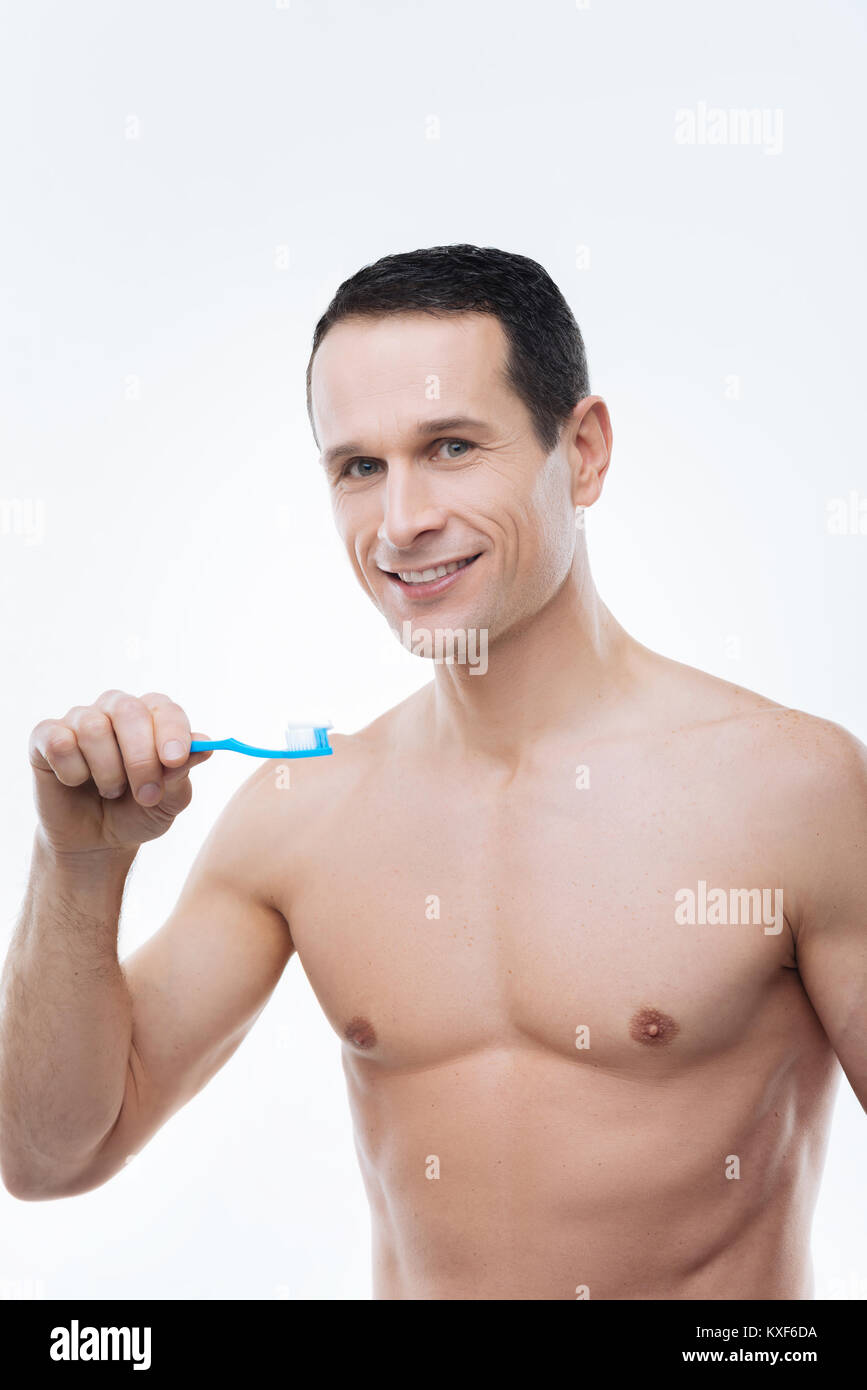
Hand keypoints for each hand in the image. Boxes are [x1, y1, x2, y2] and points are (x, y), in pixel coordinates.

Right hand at [29, 690, 212, 857]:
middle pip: (128, 711)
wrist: (96, 842)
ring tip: (112, 792)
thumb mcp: (169, 802)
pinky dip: (73, 772)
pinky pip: (60, 742)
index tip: (175, 760)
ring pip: (93, 728)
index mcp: (152, 717)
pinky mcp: (46, 736)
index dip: (172, 732)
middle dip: (140, 757)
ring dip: (107, 771)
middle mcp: (116, 710)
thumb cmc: (137, 813)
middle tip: (147, 794)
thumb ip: (181, 774)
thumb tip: (204, 745)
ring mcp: (80, 720)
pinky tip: (77, 783)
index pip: (165, 708)